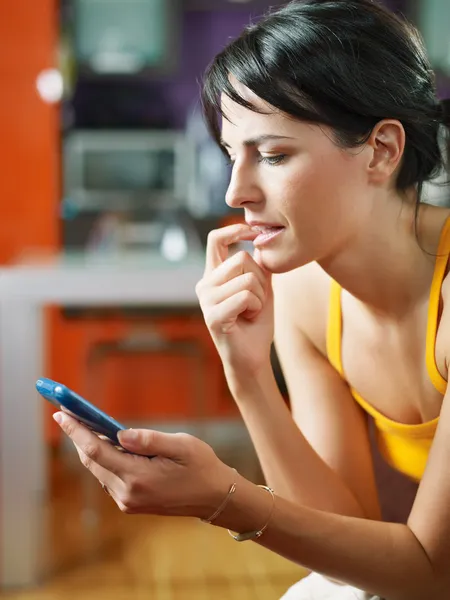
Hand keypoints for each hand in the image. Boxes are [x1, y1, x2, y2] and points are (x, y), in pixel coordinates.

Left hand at [53, 412, 233, 518]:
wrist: (214, 497)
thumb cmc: (201, 466)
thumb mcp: (181, 445)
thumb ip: (149, 440)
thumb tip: (119, 434)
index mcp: (138, 478)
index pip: (96, 451)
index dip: (76, 431)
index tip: (61, 414)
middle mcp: (127, 493)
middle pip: (91, 461)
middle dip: (77, 436)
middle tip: (68, 412)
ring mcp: (127, 500)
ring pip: (98, 469)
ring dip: (89, 446)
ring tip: (83, 423)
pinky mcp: (130, 502)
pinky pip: (108, 476)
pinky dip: (102, 458)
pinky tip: (104, 442)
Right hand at [195, 224, 273, 374]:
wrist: (252, 357)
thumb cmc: (256, 323)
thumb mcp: (262, 288)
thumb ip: (259, 265)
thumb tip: (262, 240)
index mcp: (213, 275)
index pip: (215, 239)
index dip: (236, 230)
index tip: (254, 232)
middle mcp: (205, 284)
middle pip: (241, 258)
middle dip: (260, 279)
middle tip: (255, 301)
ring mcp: (206, 300)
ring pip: (247, 278)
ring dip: (259, 297)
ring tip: (250, 312)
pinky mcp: (213, 315)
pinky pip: (245, 296)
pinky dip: (256, 307)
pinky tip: (247, 319)